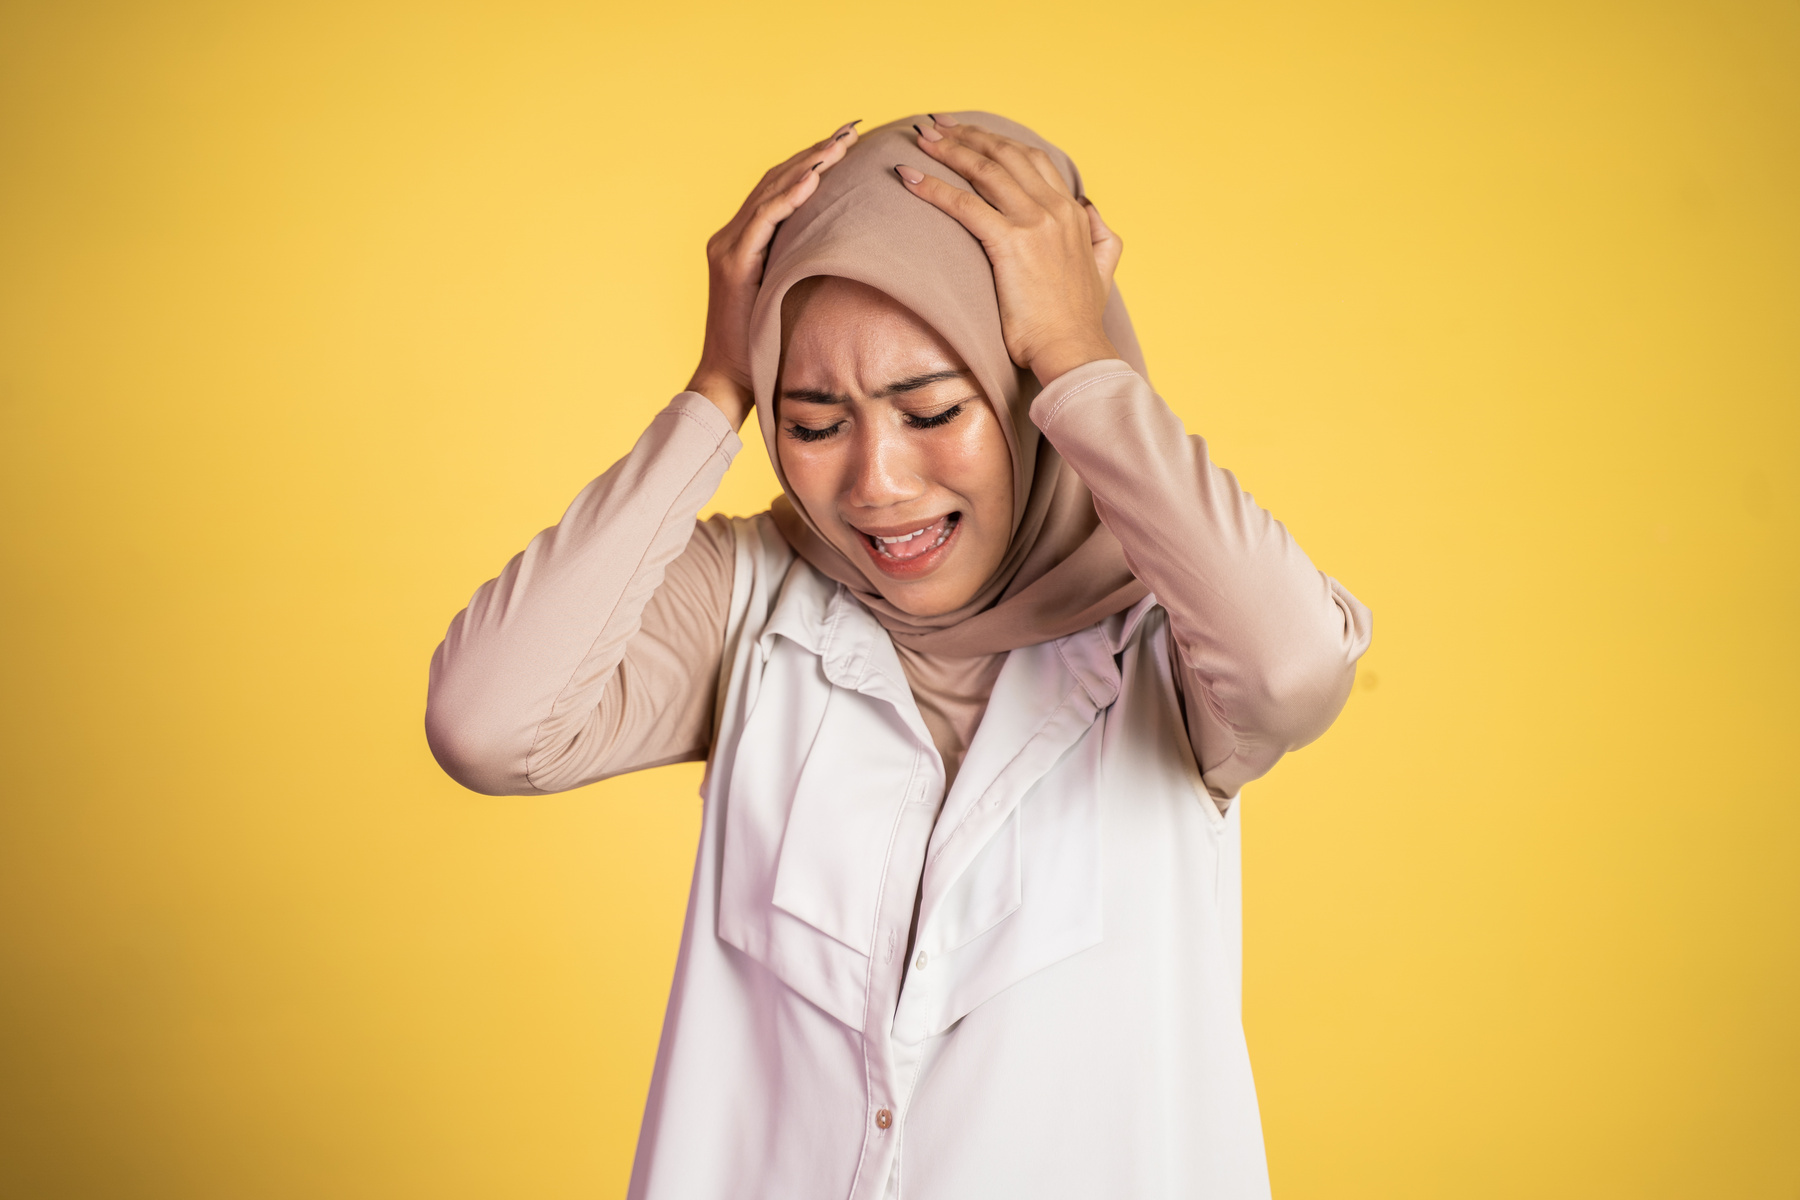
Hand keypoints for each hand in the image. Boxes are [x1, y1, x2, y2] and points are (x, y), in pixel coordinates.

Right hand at [687, 120, 861, 425]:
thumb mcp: (789, 294)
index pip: (779, 188)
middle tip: (851, 130)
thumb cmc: (765, 346)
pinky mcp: (731, 264)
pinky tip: (813, 180)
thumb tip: (847, 249)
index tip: (846, 141)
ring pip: (769, 193)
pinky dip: (788, 198)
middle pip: (775, 181)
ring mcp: (727, 248)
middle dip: (814, 153)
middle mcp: (730, 236)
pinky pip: (762, 222)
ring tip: (839, 144)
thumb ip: (803, 265)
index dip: (811, 162)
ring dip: (807, 165)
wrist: (730, 379)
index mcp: (743, 240)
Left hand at [896, 116, 1122, 385]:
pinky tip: (909, 177)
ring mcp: (1034, 223)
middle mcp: (1054, 209)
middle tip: (935, 125)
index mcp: (1072, 211)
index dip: (997, 140)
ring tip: (921, 138)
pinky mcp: (1010, 243)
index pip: (1031, 159)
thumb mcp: (1105, 268)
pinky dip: (933, 187)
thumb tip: (1090, 208)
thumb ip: (1103, 234)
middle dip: (967, 134)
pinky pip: (964, 205)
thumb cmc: (1079, 320)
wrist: (1074, 349)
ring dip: (948, 150)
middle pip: (1004, 154)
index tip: (968, 132)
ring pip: (984, 170)